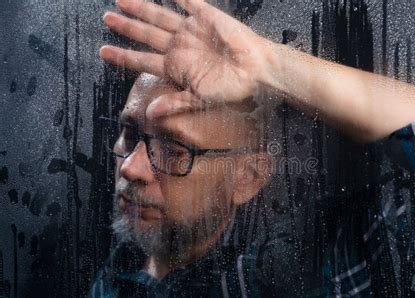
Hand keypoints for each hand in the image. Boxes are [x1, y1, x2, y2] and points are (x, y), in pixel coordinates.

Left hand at [101, 0, 271, 114]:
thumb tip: (150, 114)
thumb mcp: (199, 99)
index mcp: (175, 67)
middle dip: (126, 26)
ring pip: (159, 16)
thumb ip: (175, 103)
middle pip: (146, 34)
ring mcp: (191, 30)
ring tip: (121, 0)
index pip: (142, 60)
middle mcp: (179, 46)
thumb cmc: (230, 88)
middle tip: (106, 18)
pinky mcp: (206, 16)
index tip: (103, 52)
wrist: (256, 70)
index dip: (122, 56)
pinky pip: (188, 1)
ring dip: (141, 7)